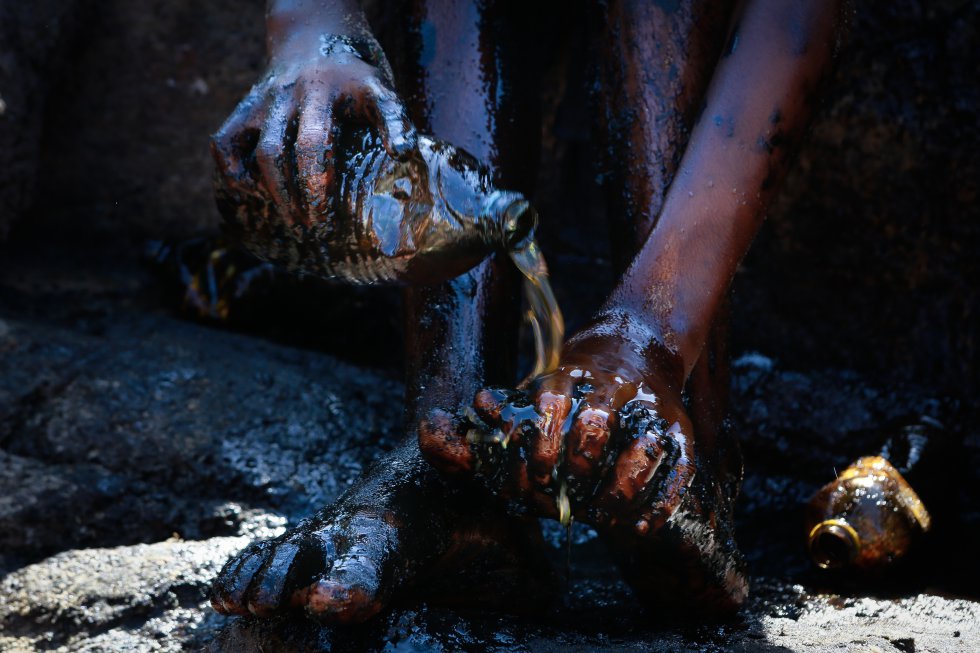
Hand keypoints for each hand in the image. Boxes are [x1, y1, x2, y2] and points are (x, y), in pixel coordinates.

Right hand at [211, 31, 416, 248]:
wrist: (314, 35)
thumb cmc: (353, 77)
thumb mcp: (379, 88)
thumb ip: (393, 118)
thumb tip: (403, 152)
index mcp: (324, 92)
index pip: (313, 143)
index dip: (316, 183)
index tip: (328, 214)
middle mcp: (289, 95)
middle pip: (278, 153)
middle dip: (294, 196)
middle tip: (313, 226)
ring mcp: (265, 102)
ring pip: (256, 151)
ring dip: (273, 192)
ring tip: (293, 220)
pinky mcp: (245, 108)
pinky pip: (224, 143)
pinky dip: (233, 173)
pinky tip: (255, 193)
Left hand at [420, 313, 694, 536]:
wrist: (632, 353)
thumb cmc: (566, 397)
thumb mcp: (527, 401)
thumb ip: (486, 422)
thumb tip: (436, 428)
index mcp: (566, 379)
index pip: (550, 403)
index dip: (540, 441)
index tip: (535, 477)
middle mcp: (609, 389)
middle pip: (595, 421)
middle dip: (578, 461)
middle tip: (567, 493)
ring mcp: (648, 409)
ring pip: (643, 443)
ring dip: (623, 485)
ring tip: (604, 518)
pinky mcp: (680, 431)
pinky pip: (679, 466)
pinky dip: (661, 500)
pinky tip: (637, 529)